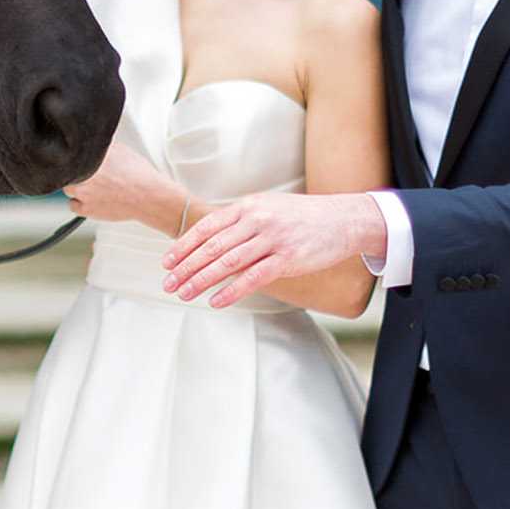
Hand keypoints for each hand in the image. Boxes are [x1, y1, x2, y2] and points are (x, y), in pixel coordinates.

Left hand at [65, 136, 183, 231]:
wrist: (147, 196)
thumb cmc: (137, 174)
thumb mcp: (119, 149)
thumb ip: (100, 146)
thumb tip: (91, 142)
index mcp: (88, 159)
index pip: (68, 155)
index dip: (72, 158)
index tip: (77, 160)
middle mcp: (82, 175)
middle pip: (66, 172)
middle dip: (75, 172)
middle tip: (89, 174)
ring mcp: (82, 193)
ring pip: (68, 190)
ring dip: (77, 188)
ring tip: (93, 187)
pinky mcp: (86, 210)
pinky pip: (73, 206)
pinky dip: (80, 203)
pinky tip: (92, 199)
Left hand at [162, 191, 385, 308]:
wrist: (342, 219)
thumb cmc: (301, 217)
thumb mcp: (268, 207)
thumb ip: (241, 220)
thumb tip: (212, 237)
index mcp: (248, 206)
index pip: (207, 227)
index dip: (184, 246)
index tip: (167, 262)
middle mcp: (256, 220)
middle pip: (212, 247)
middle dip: (186, 267)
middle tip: (168, 283)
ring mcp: (272, 239)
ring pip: (228, 263)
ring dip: (202, 280)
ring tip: (184, 294)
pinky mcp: (287, 258)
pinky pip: (253, 278)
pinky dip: (231, 291)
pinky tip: (215, 301)